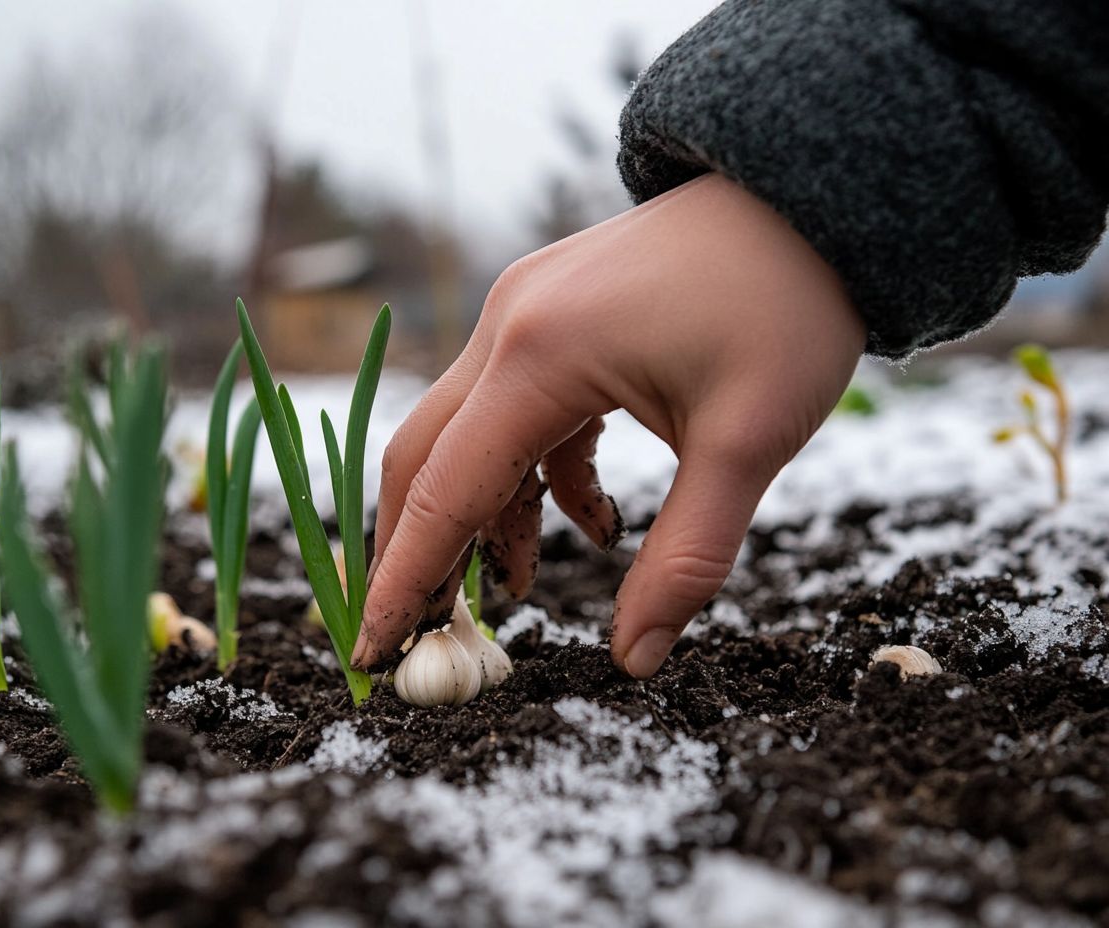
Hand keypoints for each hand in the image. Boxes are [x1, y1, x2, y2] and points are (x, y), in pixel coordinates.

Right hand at [351, 174, 864, 677]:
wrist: (806, 195)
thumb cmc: (786, 305)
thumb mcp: (748, 442)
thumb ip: (687, 557)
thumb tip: (637, 659)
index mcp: (539, 356)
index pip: (444, 490)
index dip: (404, 582)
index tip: (370, 653)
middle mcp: (506, 328)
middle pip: (423, 458)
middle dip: (421, 551)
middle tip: (436, 630)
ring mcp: (521, 314)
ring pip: (467, 436)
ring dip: (487, 515)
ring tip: (527, 581)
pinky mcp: (548, 315)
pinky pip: (513, 409)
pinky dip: (534, 472)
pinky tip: (592, 516)